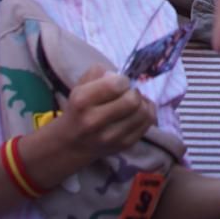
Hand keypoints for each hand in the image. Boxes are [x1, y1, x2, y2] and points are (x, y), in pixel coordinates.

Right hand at [41, 67, 156, 179]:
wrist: (72, 143)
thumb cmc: (79, 109)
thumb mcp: (80, 86)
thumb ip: (98, 72)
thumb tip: (119, 74)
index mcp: (81, 102)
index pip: (115, 85)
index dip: (123, 80)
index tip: (119, 82)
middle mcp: (94, 121)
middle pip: (132, 101)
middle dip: (134, 92)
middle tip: (129, 92)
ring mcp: (110, 137)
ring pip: (143, 113)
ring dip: (143, 102)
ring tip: (135, 101)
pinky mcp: (124, 145)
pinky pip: (147, 124)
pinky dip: (148, 113)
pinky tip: (138, 110)